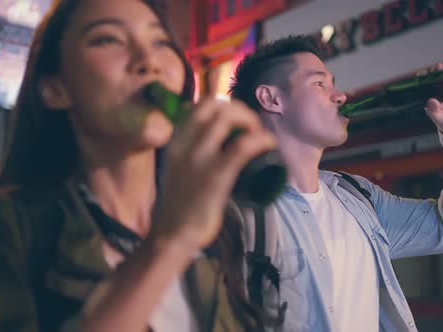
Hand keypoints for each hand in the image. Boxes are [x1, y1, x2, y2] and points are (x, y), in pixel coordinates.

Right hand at [151, 98, 275, 249]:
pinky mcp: (216, 175)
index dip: (226, 106)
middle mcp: (185, 143)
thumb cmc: (180, 204)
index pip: (201, 105)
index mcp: (177, 140)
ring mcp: (199, 158)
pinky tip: (269, 144)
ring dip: (250, 122)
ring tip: (259, 137)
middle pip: (216, 106)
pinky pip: (242, 147)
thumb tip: (215, 140)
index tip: (239, 121)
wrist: (173, 234)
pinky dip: (260, 140)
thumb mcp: (178, 167)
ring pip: (227, 118)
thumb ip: (190, 151)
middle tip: (252, 129)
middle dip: (241, 111)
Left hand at [422, 62, 442, 135]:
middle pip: (435, 81)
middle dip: (435, 72)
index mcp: (430, 101)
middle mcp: (439, 95)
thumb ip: (434, 111)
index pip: (424, 88)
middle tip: (437, 67)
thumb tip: (431, 101)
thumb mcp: (439, 118)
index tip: (422, 73)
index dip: (422, 79)